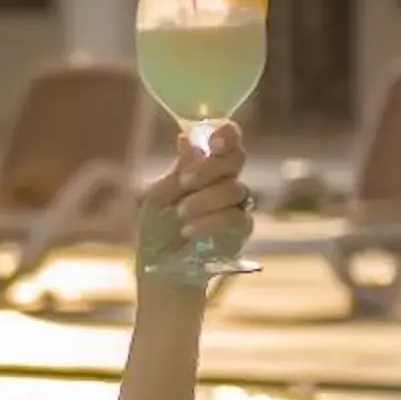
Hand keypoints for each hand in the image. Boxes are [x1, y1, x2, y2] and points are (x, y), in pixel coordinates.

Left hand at [135, 120, 255, 285]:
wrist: (163, 267)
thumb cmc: (158, 229)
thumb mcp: (158, 197)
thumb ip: (178, 172)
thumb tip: (187, 139)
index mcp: (205, 165)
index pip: (225, 139)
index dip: (226, 133)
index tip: (214, 141)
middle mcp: (225, 180)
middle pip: (236, 158)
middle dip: (211, 167)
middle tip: (186, 182)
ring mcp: (236, 204)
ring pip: (235, 189)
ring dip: (204, 200)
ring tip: (181, 215)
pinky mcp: (242, 229)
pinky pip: (236, 218)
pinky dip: (211, 223)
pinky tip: (190, 231)